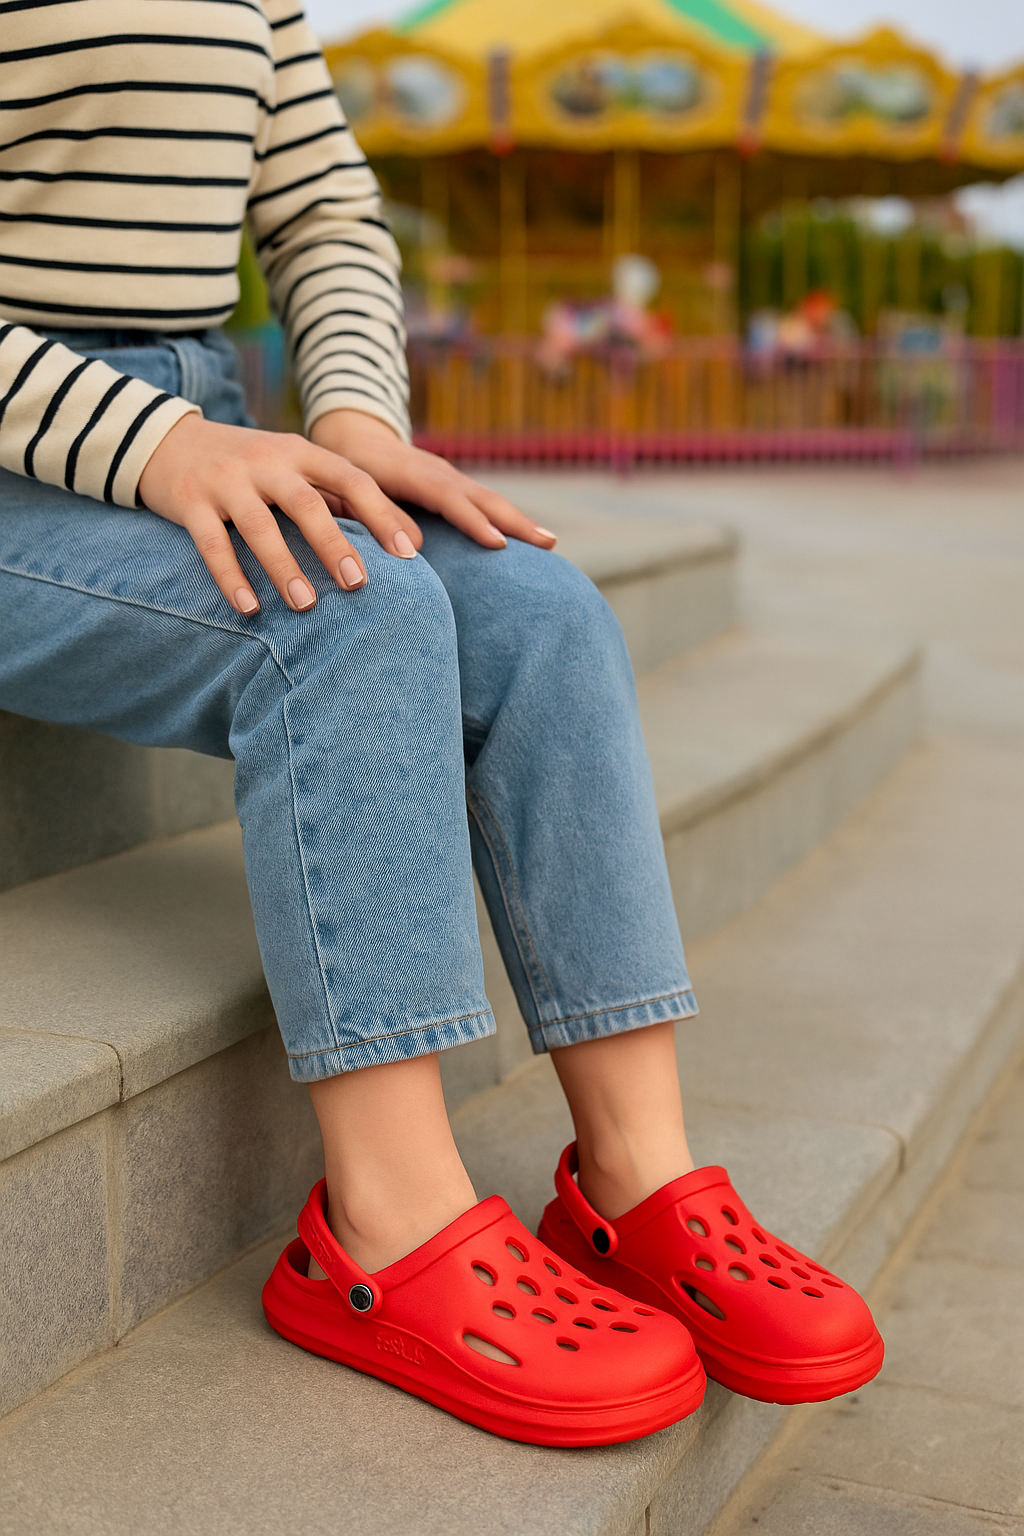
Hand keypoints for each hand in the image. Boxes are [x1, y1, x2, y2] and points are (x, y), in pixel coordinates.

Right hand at [138, 414, 422, 614]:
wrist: (166, 440)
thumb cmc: (249, 465)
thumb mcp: (294, 466)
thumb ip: (342, 497)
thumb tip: (411, 539)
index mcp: (299, 452)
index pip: (350, 478)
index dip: (381, 513)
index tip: (408, 552)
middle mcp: (266, 461)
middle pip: (305, 503)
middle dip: (333, 543)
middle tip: (358, 583)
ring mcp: (226, 480)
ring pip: (259, 526)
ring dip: (284, 567)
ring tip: (306, 604)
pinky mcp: (190, 502)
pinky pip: (212, 544)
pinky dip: (231, 577)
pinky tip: (249, 608)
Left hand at [309, 410, 556, 552]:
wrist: (355, 436)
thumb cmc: (349, 468)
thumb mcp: (354, 490)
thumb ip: (380, 514)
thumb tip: (412, 549)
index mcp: (415, 473)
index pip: (449, 499)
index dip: (472, 521)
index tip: (497, 542)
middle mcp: (440, 473)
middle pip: (483, 498)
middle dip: (515, 520)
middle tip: (547, 543)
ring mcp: (451, 478)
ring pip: (490, 499)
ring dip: (519, 520)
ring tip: (548, 543)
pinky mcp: (454, 486)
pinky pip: (485, 502)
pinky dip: (507, 518)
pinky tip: (525, 536)